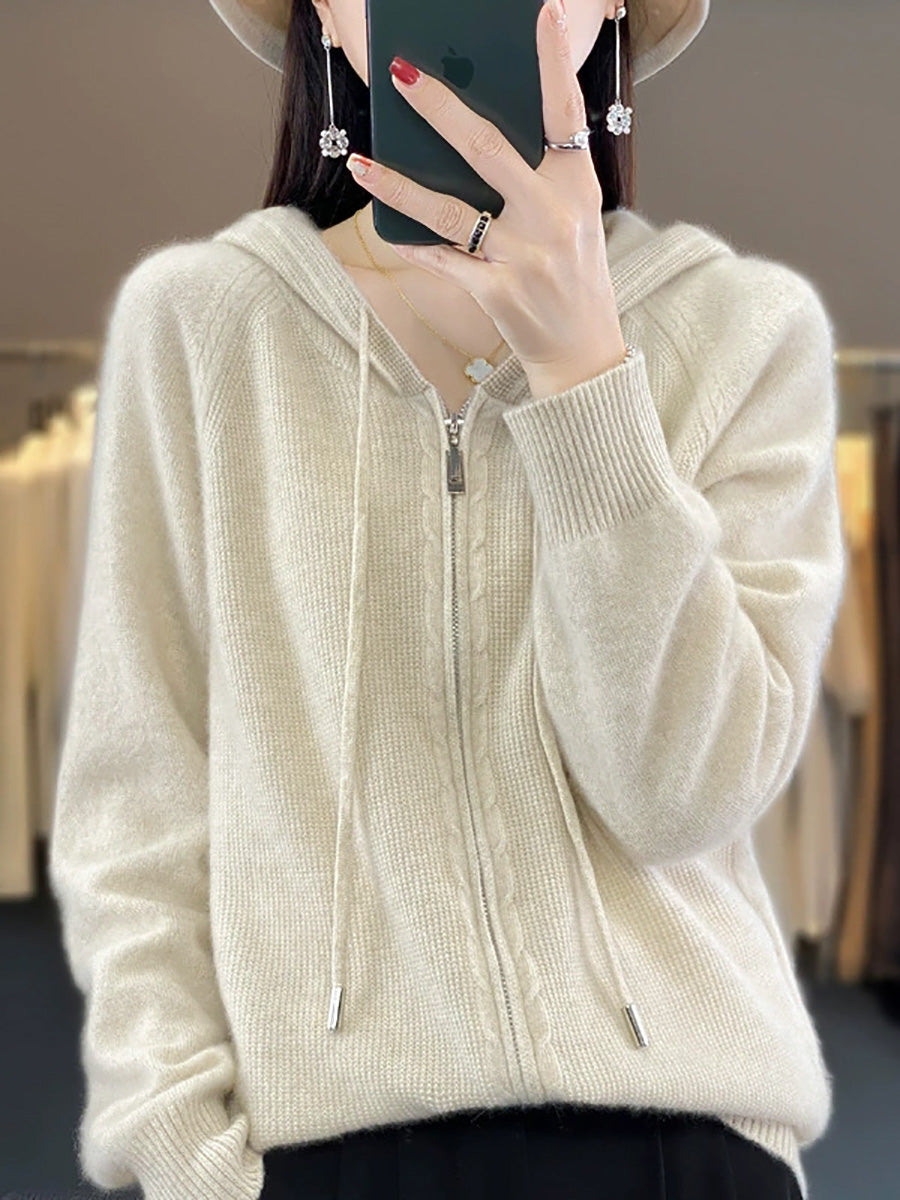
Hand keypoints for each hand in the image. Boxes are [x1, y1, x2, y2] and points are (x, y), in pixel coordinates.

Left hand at [346, 0, 628, 397]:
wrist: (582, 351)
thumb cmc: (572, 275)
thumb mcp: (574, 219)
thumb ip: (538, 178)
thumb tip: (471, 137)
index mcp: (578, 186)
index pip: (565, 113)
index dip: (553, 61)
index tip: (542, 12)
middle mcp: (553, 216)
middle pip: (487, 148)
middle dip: (439, 107)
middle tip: (401, 73)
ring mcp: (524, 256)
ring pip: (449, 209)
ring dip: (398, 183)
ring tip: (361, 162)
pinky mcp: (497, 292)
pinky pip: (443, 258)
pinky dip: (413, 242)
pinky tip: (386, 225)